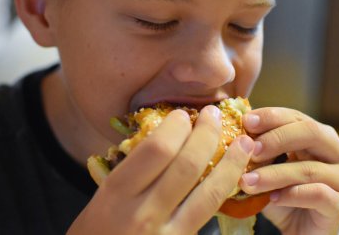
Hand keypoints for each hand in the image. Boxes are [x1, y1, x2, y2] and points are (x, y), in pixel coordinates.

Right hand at [67, 106, 253, 234]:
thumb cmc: (94, 234)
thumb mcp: (100, 200)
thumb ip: (128, 171)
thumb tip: (160, 139)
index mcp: (117, 194)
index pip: (157, 150)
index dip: (175, 127)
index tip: (182, 115)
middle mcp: (145, 213)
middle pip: (187, 164)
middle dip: (207, 133)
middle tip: (213, 115)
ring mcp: (169, 233)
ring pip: (210, 190)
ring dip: (231, 161)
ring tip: (244, 141)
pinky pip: (211, 212)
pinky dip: (227, 188)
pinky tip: (236, 174)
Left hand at [240, 107, 338, 234]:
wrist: (298, 228)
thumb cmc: (282, 192)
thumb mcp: (268, 166)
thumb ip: (259, 149)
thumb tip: (238, 135)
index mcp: (320, 136)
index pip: (296, 117)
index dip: (271, 117)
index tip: (246, 122)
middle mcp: (338, 152)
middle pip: (310, 133)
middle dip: (276, 139)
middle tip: (251, 149)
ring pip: (309, 168)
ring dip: (273, 174)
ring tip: (247, 182)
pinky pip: (317, 194)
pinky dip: (291, 195)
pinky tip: (272, 199)